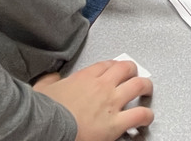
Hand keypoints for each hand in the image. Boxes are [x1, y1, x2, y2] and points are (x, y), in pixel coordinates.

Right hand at [35, 60, 151, 140]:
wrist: (48, 126)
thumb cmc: (46, 111)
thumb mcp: (43, 88)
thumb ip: (50, 80)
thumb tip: (51, 78)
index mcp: (85, 77)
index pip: (107, 64)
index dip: (114, 65)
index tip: (115, 68)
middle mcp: (102, 86)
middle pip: (126, 68)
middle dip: (132, 70)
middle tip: (134, 75)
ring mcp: (111, 103)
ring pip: (138, 86)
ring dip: (146, 87)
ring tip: (147, 91)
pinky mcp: (116, 123)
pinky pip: (139, 115)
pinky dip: (147, 115)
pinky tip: (147, 117)